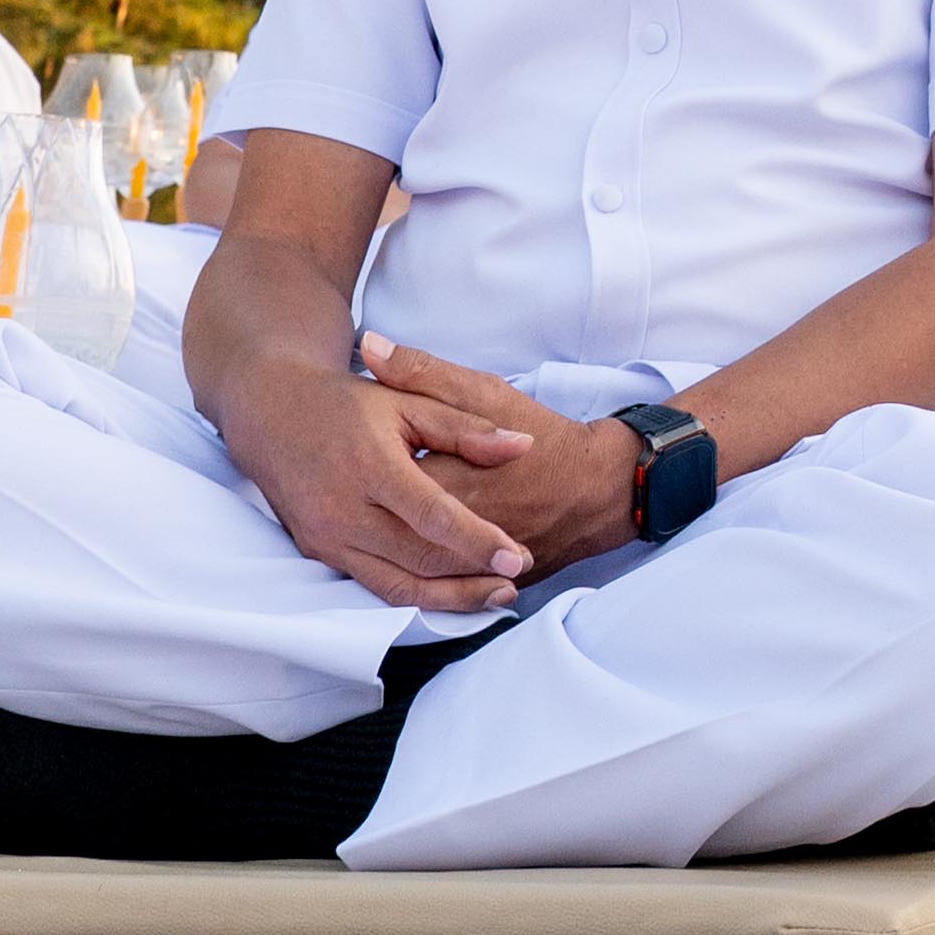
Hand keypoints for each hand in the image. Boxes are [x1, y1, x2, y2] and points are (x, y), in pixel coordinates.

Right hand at [221, 348, 539, 612]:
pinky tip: (451, 593)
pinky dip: (417, 595)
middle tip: (518, 572)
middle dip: (473, 574)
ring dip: (450, 597)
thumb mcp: (405, 402)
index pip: (432, 515)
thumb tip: (522, 447)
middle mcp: (344, 510)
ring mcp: (328, 538)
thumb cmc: (345, 403)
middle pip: (419, 558)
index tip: (515, 554)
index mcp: (371, 466)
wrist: (270, 414)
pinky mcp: (320, 553)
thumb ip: (464, 427)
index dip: (476, 540)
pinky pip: (375, 586)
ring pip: (398, 585)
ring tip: (497, 594)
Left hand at [356, 340, 638, 577]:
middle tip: (345, 492)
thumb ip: (424, 372)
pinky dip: (414, 578)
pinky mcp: (479, 581)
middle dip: (361, 514)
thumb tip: (370, 346)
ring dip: (380, 549)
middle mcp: (450, 527)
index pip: (379, 481)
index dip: (352, 467)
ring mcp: (464, 562)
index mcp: (445, 477)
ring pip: (407, 567)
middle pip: (385, 529)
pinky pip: (437, 588)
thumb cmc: (542, 436)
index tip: (337, 450)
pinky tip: (395, 560)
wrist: (597, 490)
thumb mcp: (484, 391)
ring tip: (365, 525)